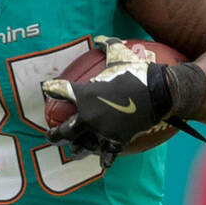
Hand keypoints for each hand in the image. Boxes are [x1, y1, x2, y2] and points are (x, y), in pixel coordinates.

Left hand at [42, 36, 171, 167]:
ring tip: (72, 153)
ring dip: (76, 149)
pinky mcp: (117, 140)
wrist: (157, 92)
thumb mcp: (119, 54)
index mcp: (84, 94)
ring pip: (82, 146)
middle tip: (49, 135)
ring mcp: (102, 131)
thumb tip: (100, 39)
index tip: (48, 89)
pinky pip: (108, 154)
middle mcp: (88, 116)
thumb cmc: (136, 72)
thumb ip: (107, 46)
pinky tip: (102, 165)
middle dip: (55, 135)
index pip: (60, 91)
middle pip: (64, 130)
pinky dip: (105, 160)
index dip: (52, 89)